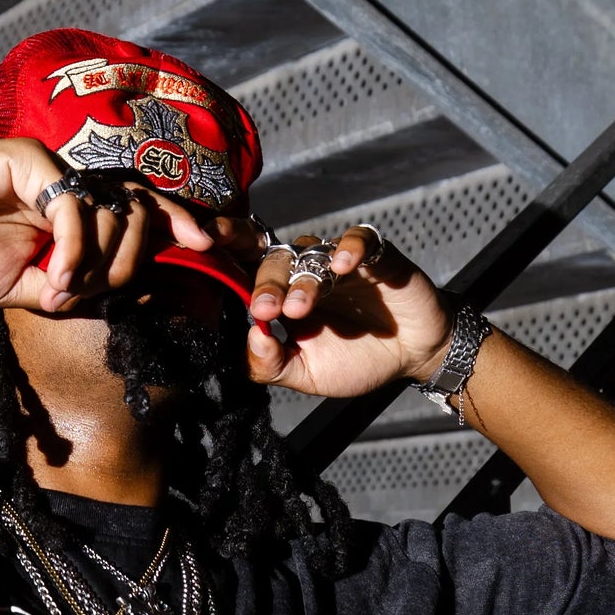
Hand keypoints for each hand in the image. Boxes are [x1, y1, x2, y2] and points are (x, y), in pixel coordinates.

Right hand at [0, 141, 216, 312]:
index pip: (139, 208)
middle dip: (128, 263)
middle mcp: (69, 182)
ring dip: (97, 264)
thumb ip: (71, 287)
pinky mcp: (28, 159)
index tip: (205, 244)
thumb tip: (118, 295)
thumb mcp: (25, 287)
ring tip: (61, 289)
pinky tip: (55, 276)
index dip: (177, 221)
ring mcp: (52, 167)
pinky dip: (74, 248)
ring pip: (113, 211)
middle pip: (138, 212)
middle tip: (88, 294)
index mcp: (72, 208)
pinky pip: (74, 206)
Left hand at [244, 225, 454, 400]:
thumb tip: (250, 337)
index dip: (223, 246)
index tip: (201, 242)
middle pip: (274, 258)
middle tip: (266, 309)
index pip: (245, 262)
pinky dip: (348, 249)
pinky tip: (343, 267)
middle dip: (266, 283)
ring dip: (303, 280)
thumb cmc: (356, 359)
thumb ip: (271, 364)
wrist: (413, 356)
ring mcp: (339, 261)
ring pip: (311, 253)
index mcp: (282, 293)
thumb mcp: (307, 375)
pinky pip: (359, 240)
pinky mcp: (376, 256)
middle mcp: (306, 271)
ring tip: (301, 307)